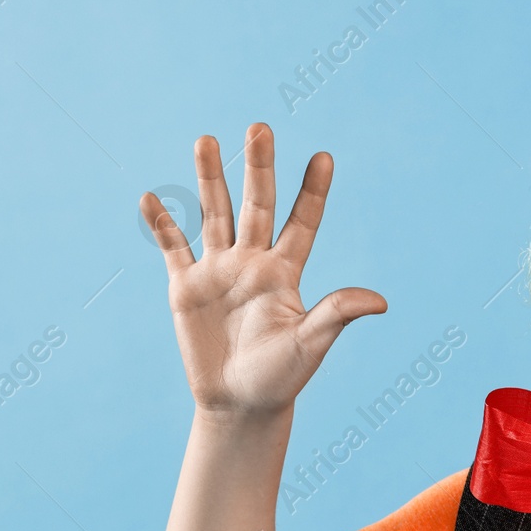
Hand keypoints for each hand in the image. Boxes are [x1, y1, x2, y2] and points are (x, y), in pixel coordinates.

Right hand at [140, 122, 385, 416]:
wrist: (240, 404)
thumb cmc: (282, 377)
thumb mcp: (311, 344)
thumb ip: (337, 314)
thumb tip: (380, 301)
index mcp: (285, 272)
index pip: (302, 222)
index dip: (313, 191)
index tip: (324, 156)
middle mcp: (253, 263)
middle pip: (255, 205)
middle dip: (258, 167)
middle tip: (260, 127)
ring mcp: (219, 271)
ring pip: (214, 214)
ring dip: (209, 179)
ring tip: (205, 140)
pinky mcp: (186, 288)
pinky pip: (172, 249)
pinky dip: (161, 225)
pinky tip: (150, 198)